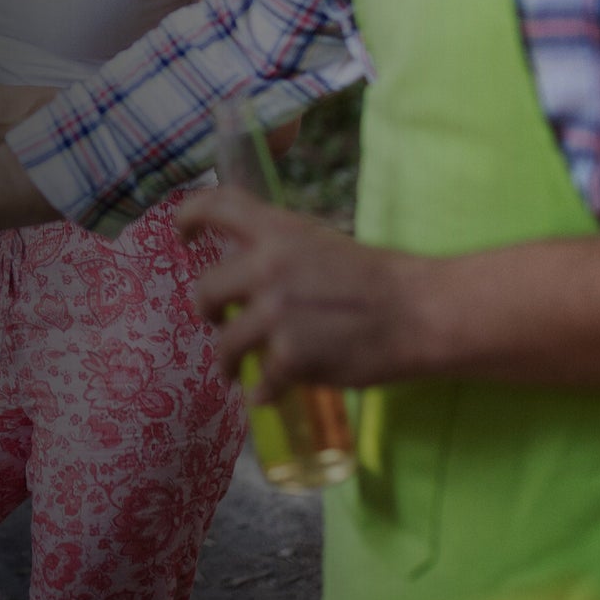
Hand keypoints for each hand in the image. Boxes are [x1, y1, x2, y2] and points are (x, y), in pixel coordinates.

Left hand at [177, 184, 425, 401]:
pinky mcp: (291, 354)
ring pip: (226, 343)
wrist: (419, 312)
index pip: (216, 205)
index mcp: (278, 230)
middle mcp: (269, 265)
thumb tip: (242, 272)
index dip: (187, 217)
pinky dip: (264, 393)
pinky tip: (269, 395)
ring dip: (226, 361)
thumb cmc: (374, 279)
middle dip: (207, 310)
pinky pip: (261, 382)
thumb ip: (278, 252)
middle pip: (205, 288)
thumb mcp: (318, 244)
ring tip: (233, 371)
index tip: (181, 236)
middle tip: (217, 320)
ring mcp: (278, 311)